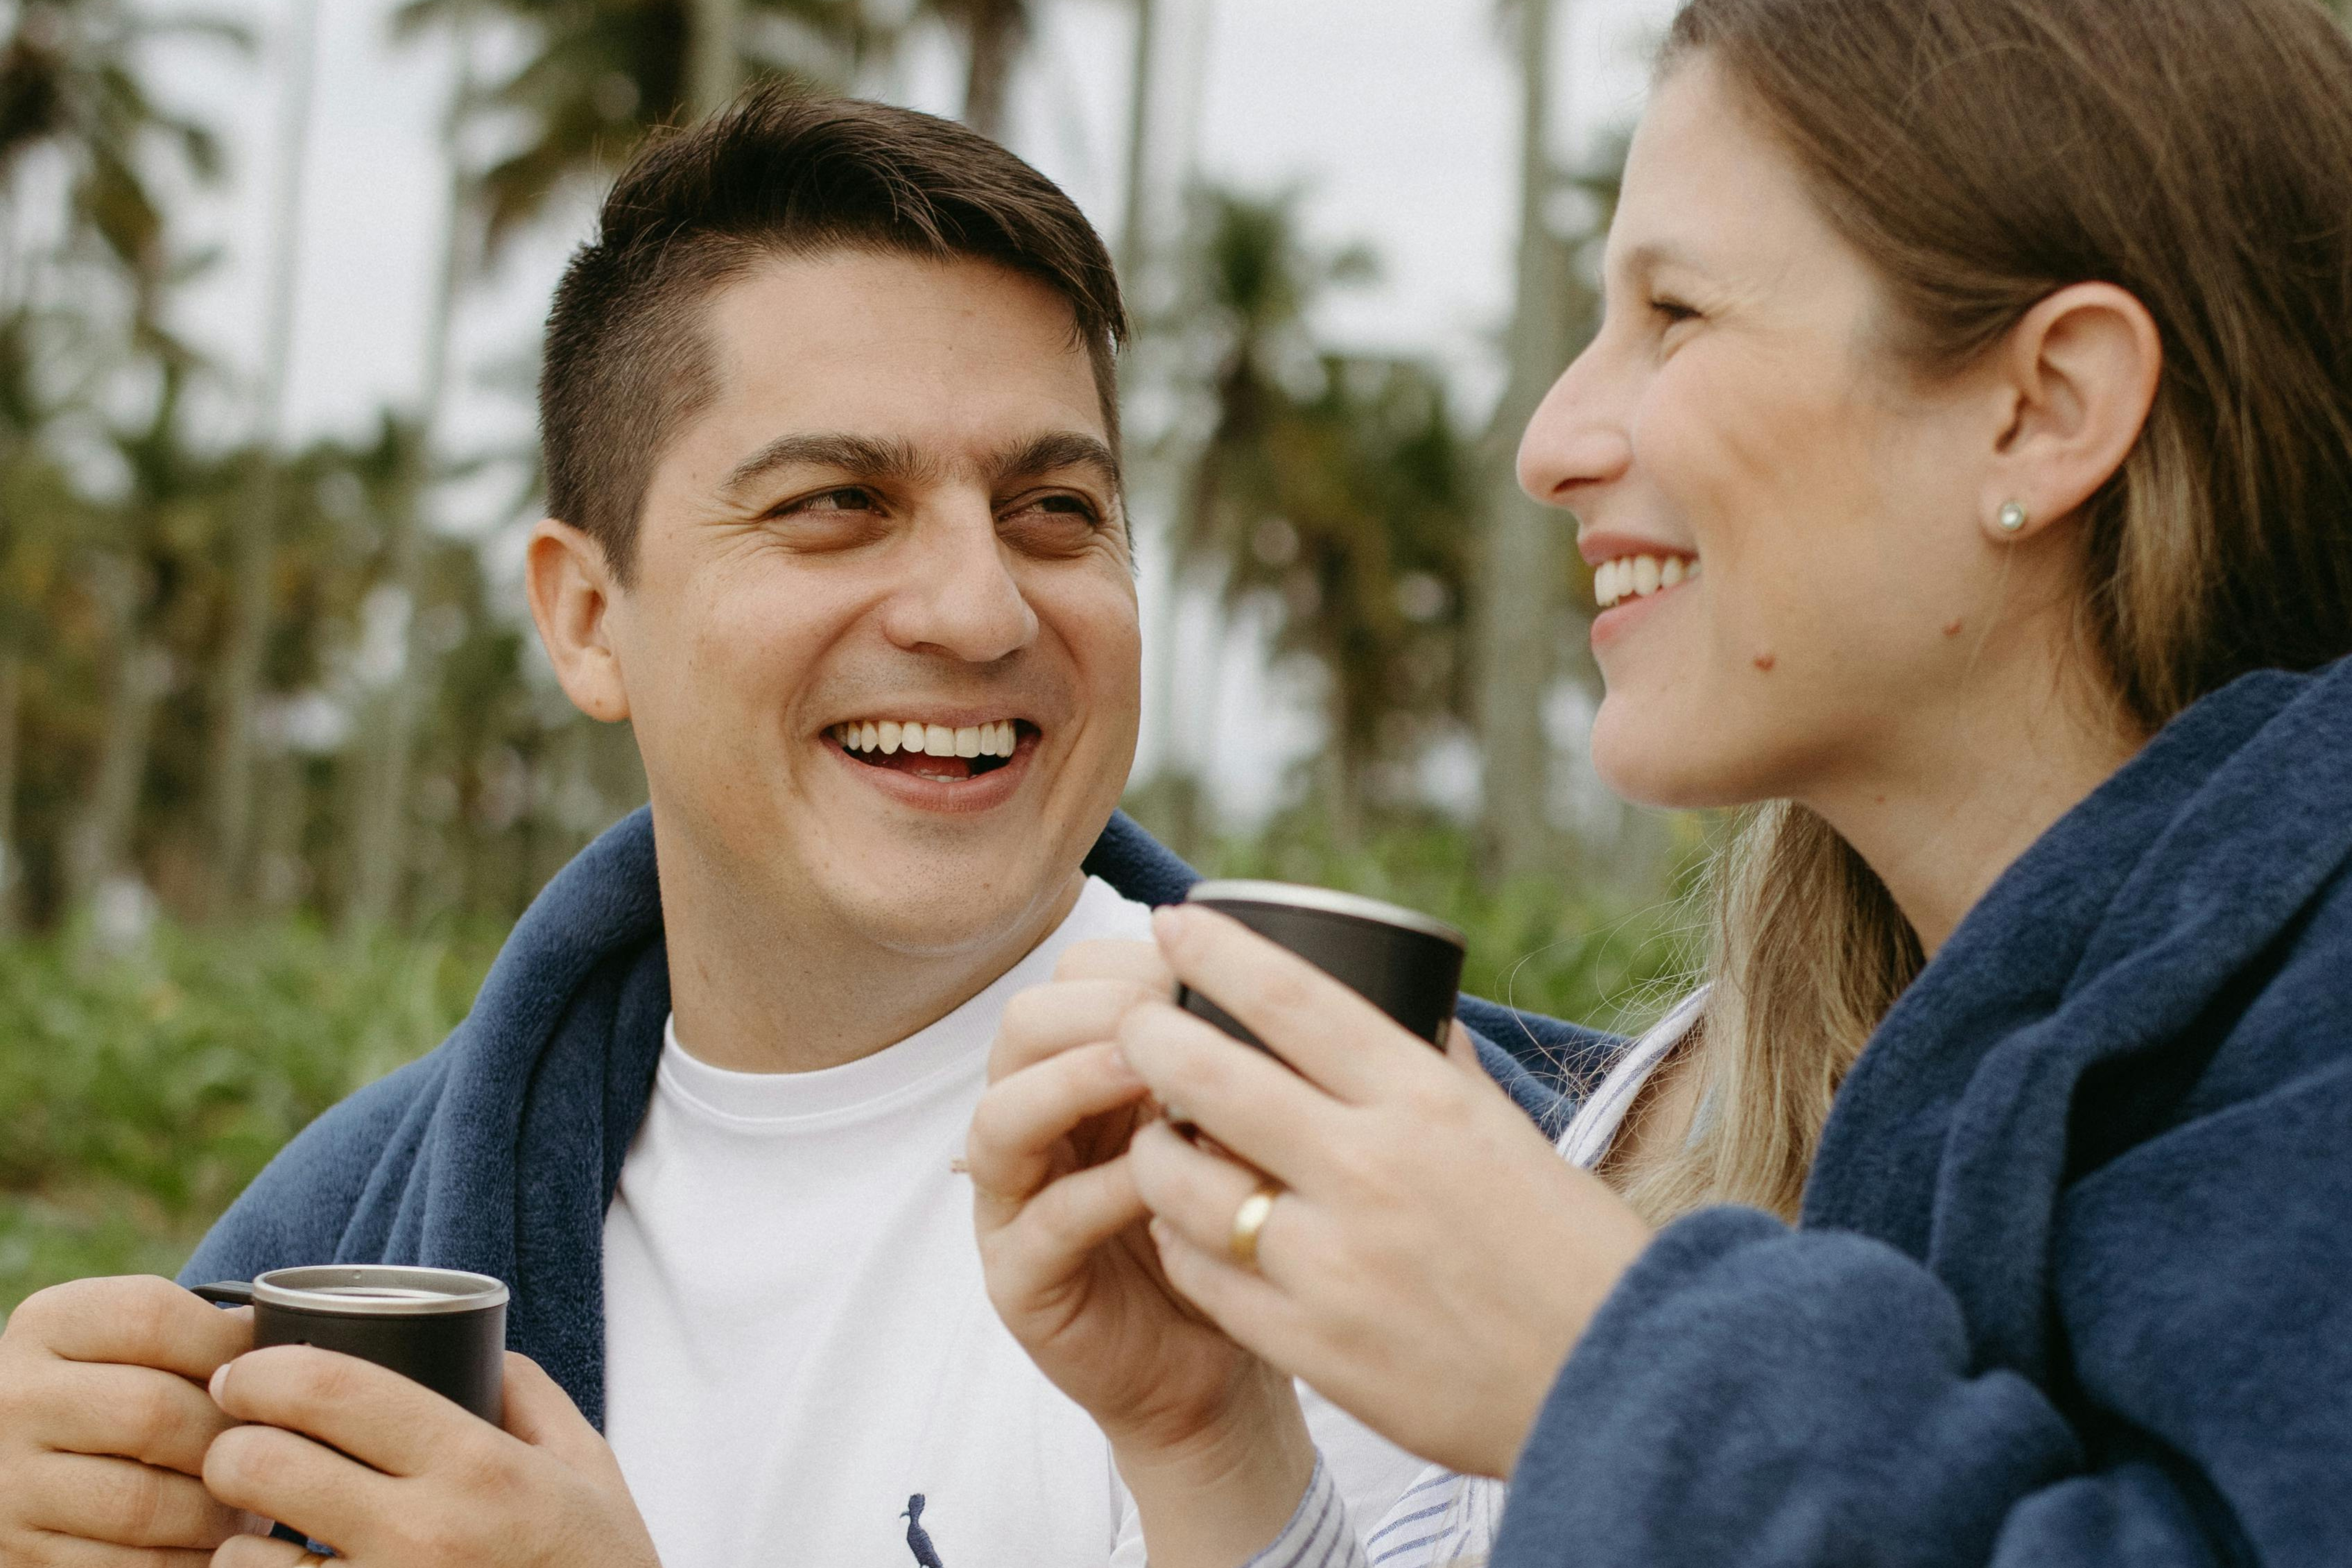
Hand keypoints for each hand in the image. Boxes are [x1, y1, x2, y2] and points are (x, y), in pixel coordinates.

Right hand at [0, 1274, 259, 1564]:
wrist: (25, 1470)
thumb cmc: (115, 1397)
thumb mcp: (128, 1346)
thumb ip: (195, 1336)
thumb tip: (288, 1340)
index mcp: (49, 1324)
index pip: (151, 1317)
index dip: (229, 1345)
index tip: (269, 1373)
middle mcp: (15, 1397)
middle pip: (154, 1413)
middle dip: (231, 1440)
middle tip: (275, 1452)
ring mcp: (9, 1481)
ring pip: (142, 1503)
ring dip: (215, 1513)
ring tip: (247, 1504)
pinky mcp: (19, 1553)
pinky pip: (125, 1564)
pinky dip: (185, 1560)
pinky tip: (209, 1545)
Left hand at [201, 1346, 659, 1567]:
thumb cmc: (598, 1567)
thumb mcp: (588, 1469)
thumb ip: (530, 1398)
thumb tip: (476, 1349)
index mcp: (477, 1467)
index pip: (335, 1389)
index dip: (264, 1369)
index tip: (242, 1372)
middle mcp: (421, 1535)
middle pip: (263, 1464)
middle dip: (228, 1446)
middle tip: (235, 1444)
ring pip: (239, 1558)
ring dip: (235, 1540)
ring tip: (259, 1533)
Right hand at [969, 938, 1315, 1566]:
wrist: (1230, 1365)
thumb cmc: (1244, 1228)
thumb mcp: (1249, 1126)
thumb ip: (1248, 1060)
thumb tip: (1313, 975)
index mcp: (1085, 1071)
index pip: (1073, 980)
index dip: (1129, 961)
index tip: (1199, 962)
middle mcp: (1038, 1124)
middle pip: (1022, 1026)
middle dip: (1097, 1007)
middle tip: (1171, 1009)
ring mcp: (1016, 1203)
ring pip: (1002, 1115)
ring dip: (1073, 1081)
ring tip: (1144, 1070)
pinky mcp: (1020, 1280)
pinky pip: (1042, 1220)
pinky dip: (1098, 1190)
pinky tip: (1158, 1179)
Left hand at [1119, 905, 1657, 1479]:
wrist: (1620, 1386)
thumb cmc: (1568, 1250)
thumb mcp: (1507, 1134)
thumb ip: (1435, 1071)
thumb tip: (1385, 1003)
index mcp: (1426, 1103)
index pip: (1294, 1000)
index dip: (1218, 952)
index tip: (1171, 923)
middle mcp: (1372, 1170)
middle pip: (1211, 1077)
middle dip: (1148, 1037)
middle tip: (1128, 1022)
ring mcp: (1335, 1263)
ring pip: (1183, 1183)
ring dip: (1154, 1149)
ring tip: (1155, 1136)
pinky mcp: (1313, 1346)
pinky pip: (1203, 1275)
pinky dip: (1181, 1241)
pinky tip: (1185, 1227)